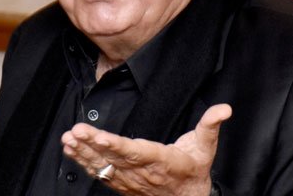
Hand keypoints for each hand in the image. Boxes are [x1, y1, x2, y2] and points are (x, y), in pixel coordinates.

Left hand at [61, 104, 231, 195]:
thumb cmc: (193, 172)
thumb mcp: (206, 148)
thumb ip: (210, 126)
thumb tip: (224, 109)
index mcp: (160, 160)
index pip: (136, 152)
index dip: (117, 145)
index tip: (100, 136)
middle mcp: (140, 171)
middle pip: (113, 157)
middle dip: (92, 144)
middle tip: (76, 132)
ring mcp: (128, 179)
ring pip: (102, 166)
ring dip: (83, 153)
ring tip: (68, 139)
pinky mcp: (120, 182)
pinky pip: (98, 172)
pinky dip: (82, 162)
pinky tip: (70, 150)